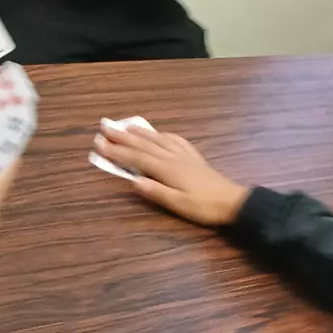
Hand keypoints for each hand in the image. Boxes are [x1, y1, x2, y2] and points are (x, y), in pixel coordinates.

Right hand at [92, 125, 247, 226]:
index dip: (117, 151)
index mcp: (167, 169)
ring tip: (125, 125)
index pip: (137, 158)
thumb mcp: (178, 204)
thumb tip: (133, 181)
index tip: (99, 144)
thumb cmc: (204, 207)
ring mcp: (184, 155)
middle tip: (105, 127)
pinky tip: (160, 133)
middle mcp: (173, 157)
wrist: (232, 201)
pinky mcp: (193, 157)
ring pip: (158, 139)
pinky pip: (175, 140)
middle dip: (123, 137)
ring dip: (140, 132)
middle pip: (144, 145)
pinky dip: (163, 135)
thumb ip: (156, 192)